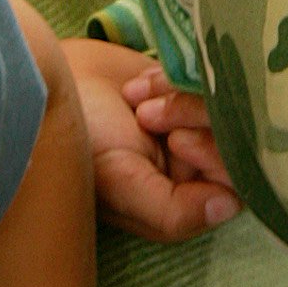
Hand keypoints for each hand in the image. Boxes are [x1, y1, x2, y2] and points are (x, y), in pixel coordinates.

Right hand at [60, 34, 241, 240]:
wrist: (49, 86)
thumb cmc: (81, 145)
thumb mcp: (120, 185)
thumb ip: (173, 211)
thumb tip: (229, 208)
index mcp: (186, 200)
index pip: (238, 183)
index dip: (217, 157)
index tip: (178, 142)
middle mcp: (197, 165)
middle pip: (238, 139)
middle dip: (195, 121)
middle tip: (150, 117)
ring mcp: (195, 124)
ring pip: (225, 104)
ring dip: (178, 98)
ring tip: (135, 99)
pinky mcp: (188, 89)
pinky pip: (206, 76)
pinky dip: (172, 78)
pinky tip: (137, 86)